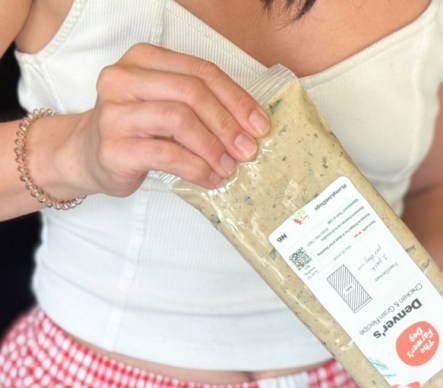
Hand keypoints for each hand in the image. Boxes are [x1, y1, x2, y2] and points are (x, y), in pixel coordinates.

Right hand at [65, 43, 269, 196]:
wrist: (87, 156)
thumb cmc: (138, 131)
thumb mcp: (168, 106)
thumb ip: (202, 106)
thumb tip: (251, 128)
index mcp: (143, 60)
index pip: (201, 71)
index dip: (237, 98)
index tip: (260, 125)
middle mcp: (124, 79)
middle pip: (191, 92)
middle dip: (228, 123)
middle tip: (248, 149)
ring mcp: (114, 112)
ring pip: (179, 119)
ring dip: (213, 146)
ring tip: (230, 166)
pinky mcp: (113, 147)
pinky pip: (166, 154)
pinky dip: (196, 167)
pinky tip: (210, 177)